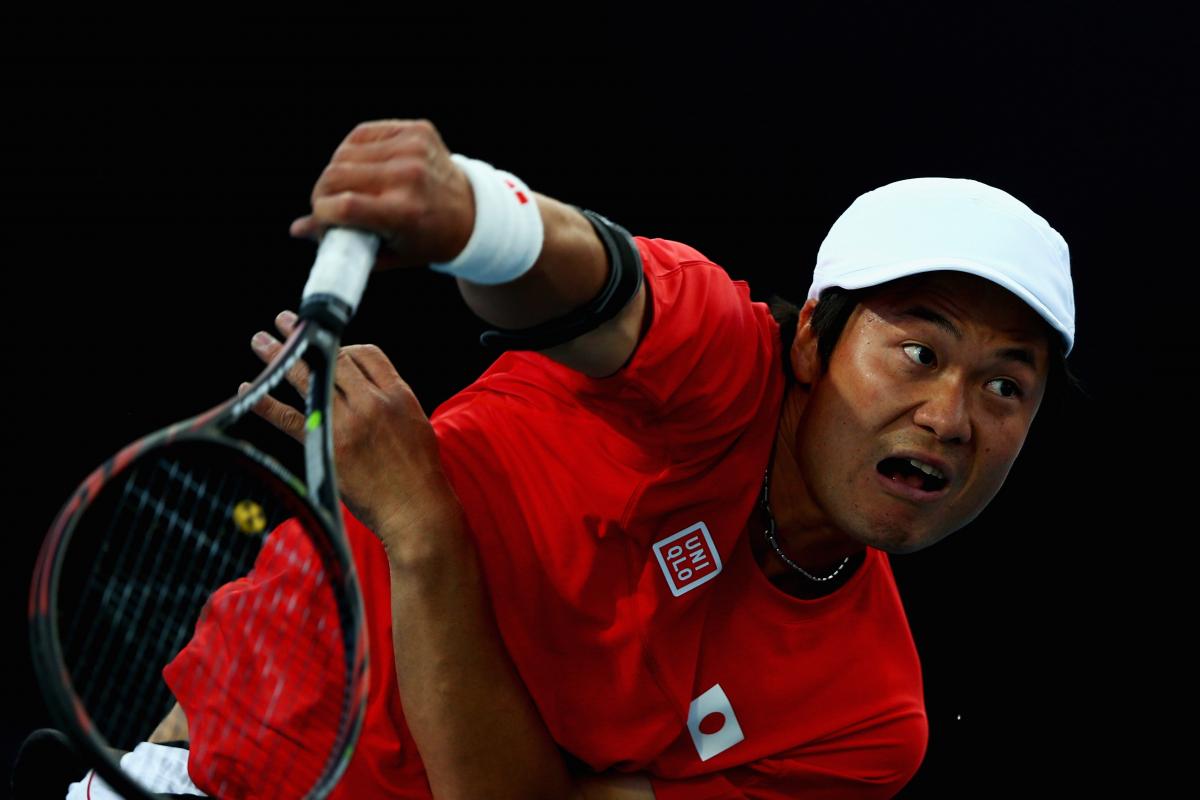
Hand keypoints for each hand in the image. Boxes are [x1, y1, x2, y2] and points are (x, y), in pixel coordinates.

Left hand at [242, 310, 460, 555]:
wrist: (417, 507)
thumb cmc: (419, 470)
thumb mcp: (416, 422)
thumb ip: (391, 398)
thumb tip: (363, 384)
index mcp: (397, 393)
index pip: (366, 353)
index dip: (344, 346)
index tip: (329, 349)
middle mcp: (371, 402)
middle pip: (334, 359)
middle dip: (307, 339)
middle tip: (284, 325)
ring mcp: (348, 423)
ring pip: (308, 378)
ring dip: (281, 357)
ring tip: (261, 341)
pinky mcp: (327, 446)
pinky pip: (288, 417)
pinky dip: (265, 402)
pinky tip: (248, 390)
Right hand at [290, 119, 474, 269]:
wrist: (469, 213)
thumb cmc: (424, 239)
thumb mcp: (387, 252)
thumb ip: (343, 243)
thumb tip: (297, 229)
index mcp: (405, 212)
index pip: (344, 206)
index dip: (321, 213)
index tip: (320, 221)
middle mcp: (410, 176)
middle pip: (337, 175)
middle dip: (322, 193)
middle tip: (326, 206)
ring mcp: (414, 148)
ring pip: (345, 153)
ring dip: (337, 172)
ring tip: (346, 189)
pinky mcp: (416, 130)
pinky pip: (363, 134)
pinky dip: (354, 151)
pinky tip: (361, 167)